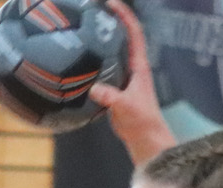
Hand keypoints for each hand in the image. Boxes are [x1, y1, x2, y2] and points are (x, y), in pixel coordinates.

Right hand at [91, 1, 173, 164]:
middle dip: (110, 20)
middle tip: (92, 10)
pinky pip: (102, 67)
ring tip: (83, 28)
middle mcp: (132, 67)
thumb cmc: (142, 122)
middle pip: (122, 37)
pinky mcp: (114, 87)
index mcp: (139, 66)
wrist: (144, 139)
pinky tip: (78, 58)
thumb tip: (94, 89)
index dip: (124, 15)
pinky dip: (92, 60)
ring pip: (112, 52)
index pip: (134, 33)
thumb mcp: (126, 108)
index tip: (111, 3)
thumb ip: (111, 98)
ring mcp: (123, 76)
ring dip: (100, 39)